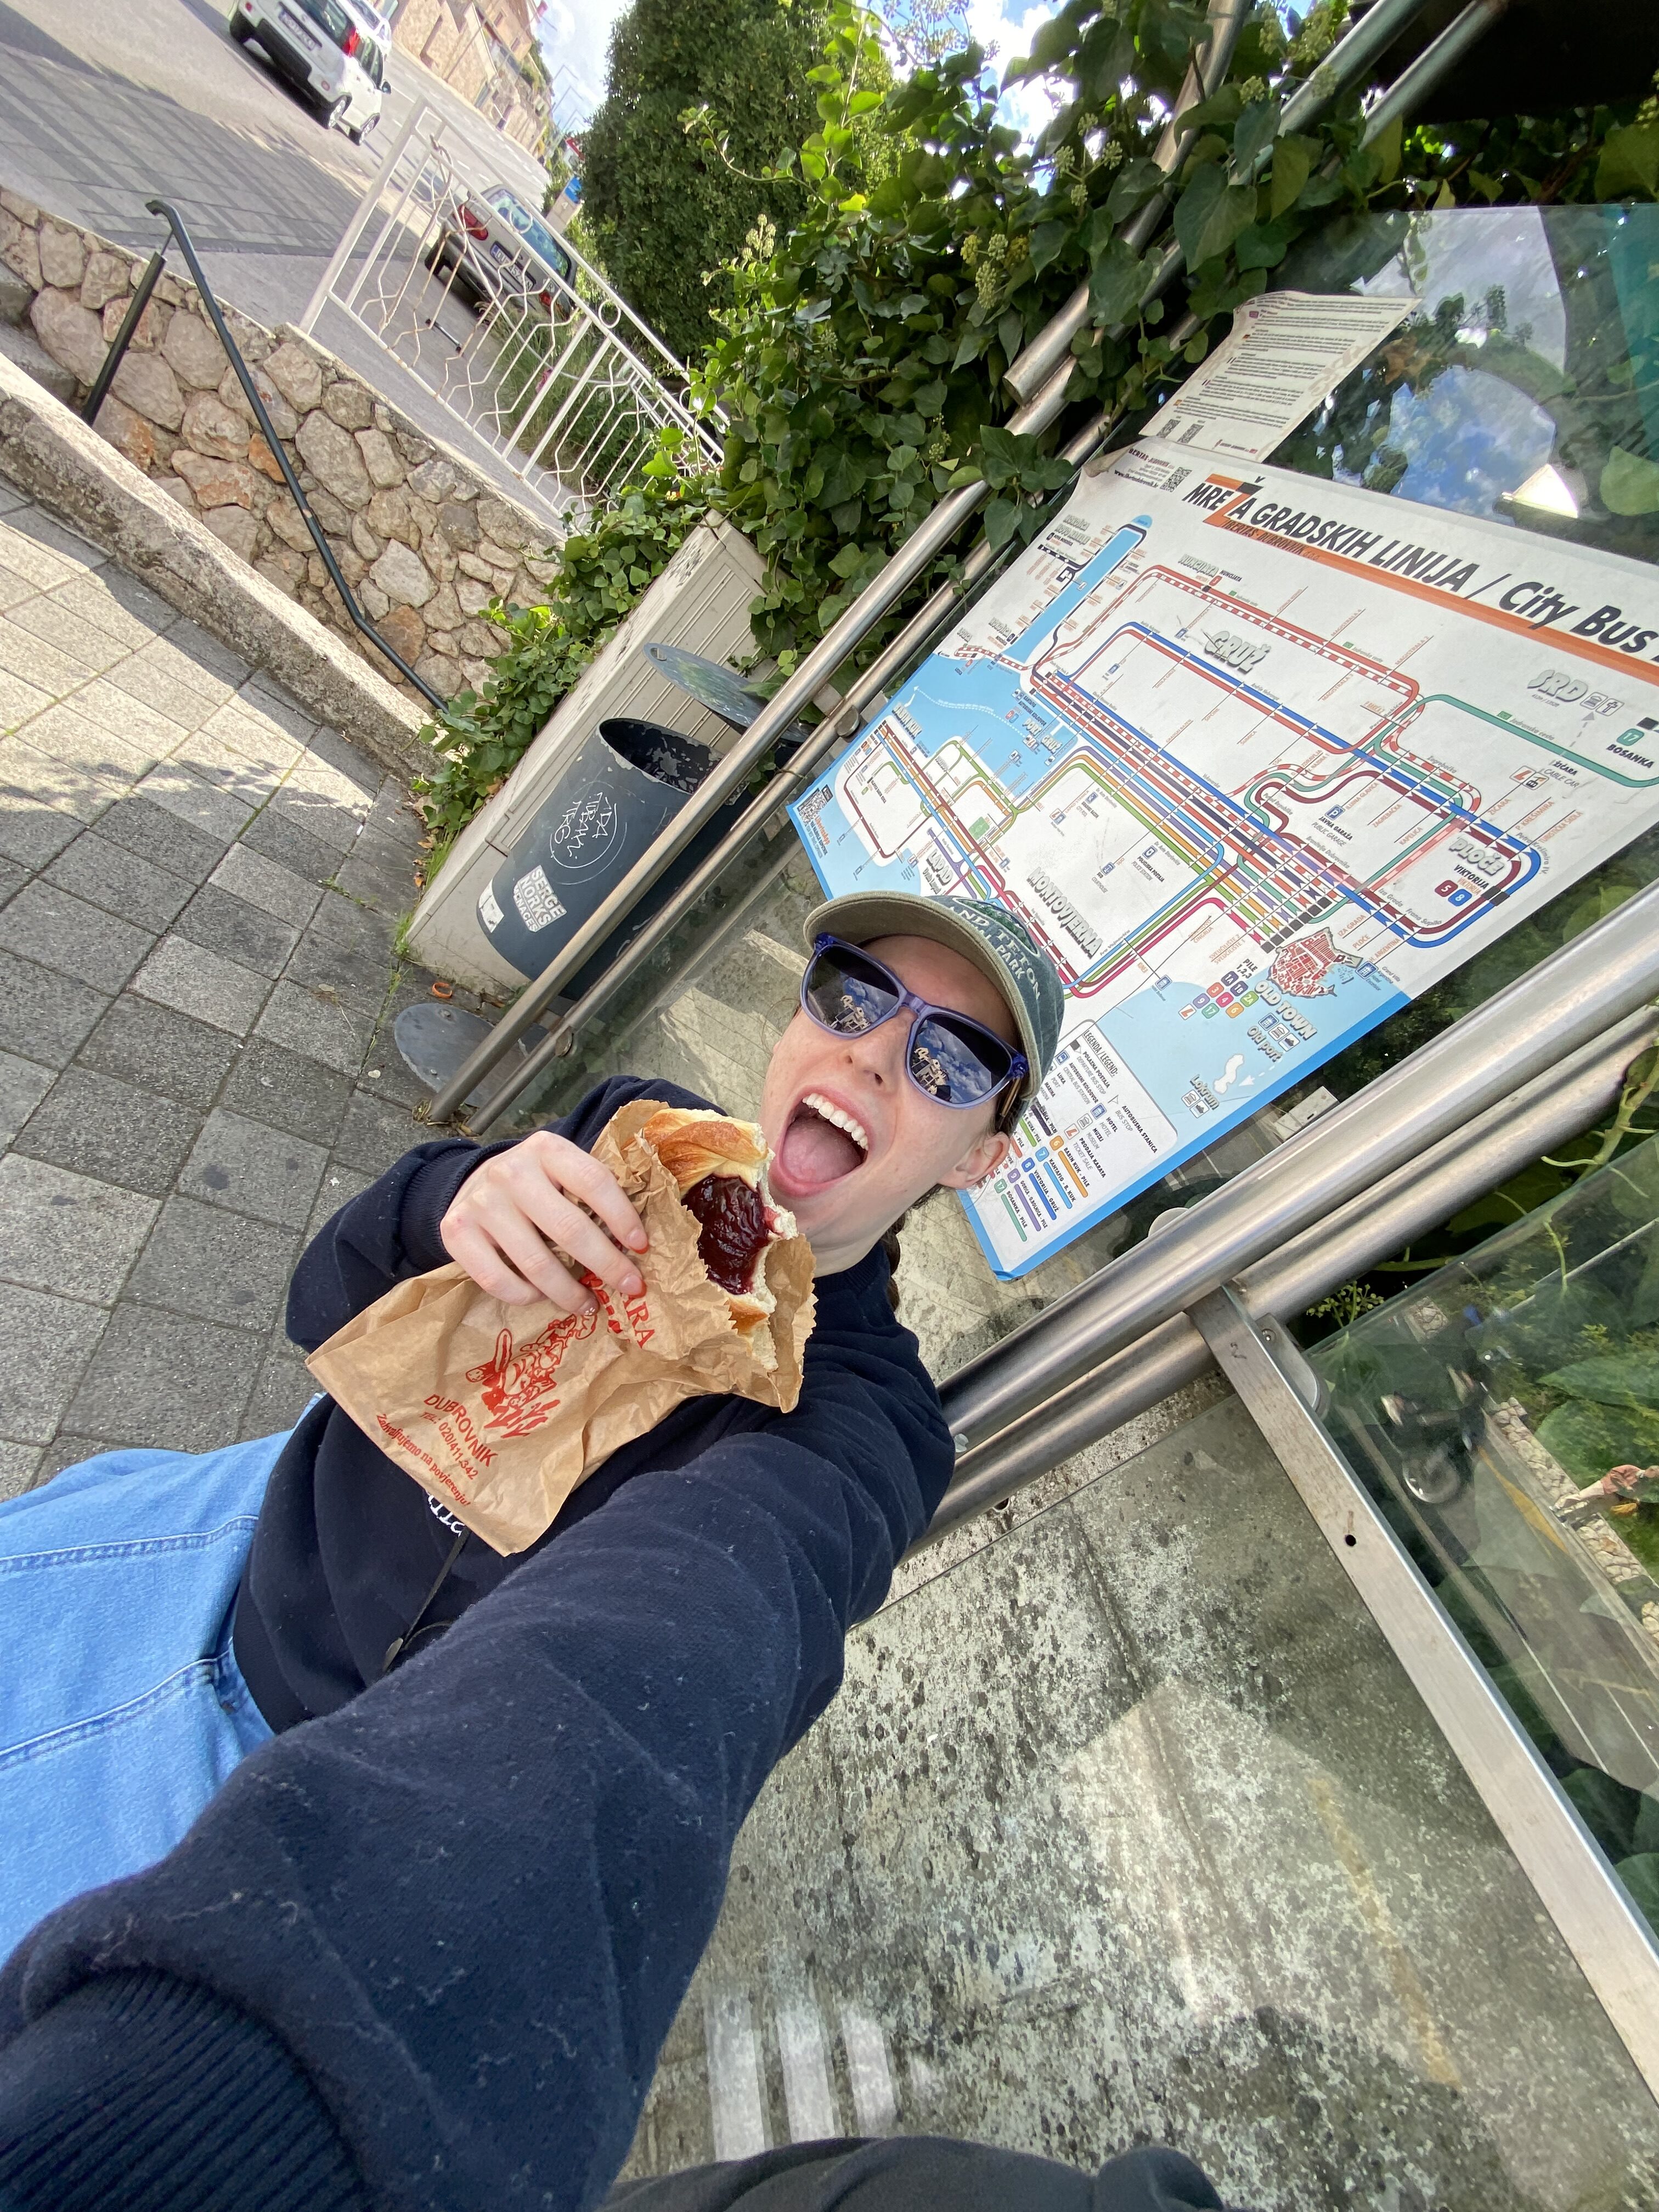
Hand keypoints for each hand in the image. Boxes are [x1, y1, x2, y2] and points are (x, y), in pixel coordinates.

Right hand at [440, 1133, 648, 1312]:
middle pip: (569, 1229)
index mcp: (547, 1150)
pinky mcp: (456, 1231)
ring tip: (588, 1305)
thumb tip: (635, 1244)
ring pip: (535, 1263)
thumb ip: (590, 1193)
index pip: (594, 1182)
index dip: (622, 1217)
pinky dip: (527, 1297)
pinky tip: (542, 1297)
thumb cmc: (533, 1184)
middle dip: (607, 1264)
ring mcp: (481, 1202)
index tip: (641, 1247)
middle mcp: (511, 1171)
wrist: (471, 1183)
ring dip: (569, 1292)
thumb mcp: (561, 1171)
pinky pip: (498, 1280)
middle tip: (630, 1288)